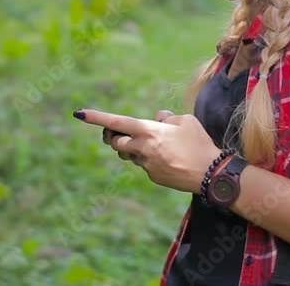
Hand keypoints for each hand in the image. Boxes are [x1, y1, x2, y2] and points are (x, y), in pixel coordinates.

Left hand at [77, 108, 221, 192]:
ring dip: (132, 147)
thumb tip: (157, 119)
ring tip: (152, 143)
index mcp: (149, 131)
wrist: (210, 174)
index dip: (97, 117)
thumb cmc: (199, 143)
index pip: (117, 122)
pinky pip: (144, 164)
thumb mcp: (185, 120)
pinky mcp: (152, 176)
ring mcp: (146, 165)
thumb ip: (166, 117)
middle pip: (116, 142)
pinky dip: (149, 158)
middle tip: (115, 132)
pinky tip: (168, 158)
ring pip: (129, 154)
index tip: (80, 113)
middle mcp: (143, 148)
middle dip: (113, 136)